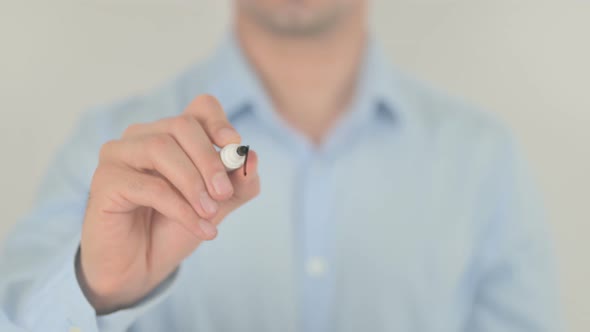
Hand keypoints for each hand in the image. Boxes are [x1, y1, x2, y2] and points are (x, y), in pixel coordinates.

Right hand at [77, 95, 259, 313]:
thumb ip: (238, 183)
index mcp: (172, 134)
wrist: (141, 267)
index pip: (200, 107)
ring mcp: (119, 154)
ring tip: (210, 214)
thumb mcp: (217, 204)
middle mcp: (143, 136)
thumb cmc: (174, 228)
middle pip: (182, 125)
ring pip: (161, 148)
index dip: (220, 122)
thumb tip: (252, 157)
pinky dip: (181, 208)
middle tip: (223, 194)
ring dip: (193, 183)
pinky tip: (200, 228)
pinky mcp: (105, 181)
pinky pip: (149, 186)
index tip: (234, 147)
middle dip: (210, 160)